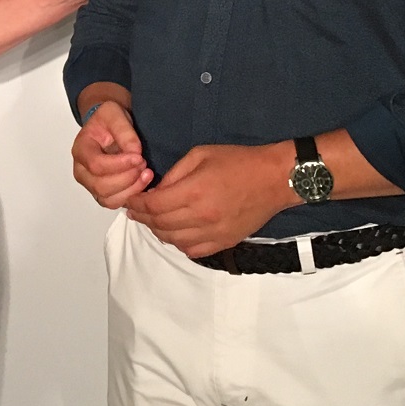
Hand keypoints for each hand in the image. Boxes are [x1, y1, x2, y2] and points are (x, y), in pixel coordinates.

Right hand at [71, 97, 151, 208]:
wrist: (107, 127)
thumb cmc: (107, 121)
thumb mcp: (114, 113)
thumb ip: (123, 131)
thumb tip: (134, 152)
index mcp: (81, 150)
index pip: (96, 165)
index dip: (119, 164)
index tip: (138, 157)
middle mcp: (81, 171)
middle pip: (101, 186)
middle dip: (127, 178)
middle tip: (143, 164)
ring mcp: (91, 185)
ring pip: (108, 199)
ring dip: (131, 189)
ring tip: (146, 174)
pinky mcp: (103, 193)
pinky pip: (115, 203)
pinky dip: (131, 196)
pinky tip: (143, 182)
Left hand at [126, 142, 292, 258]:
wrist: (274, 178)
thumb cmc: (238, 161)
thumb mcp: (200, 154)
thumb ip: (175, 174)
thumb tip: (157, 190)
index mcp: (194, 192)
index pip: (154, 206)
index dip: (137, 205)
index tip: (130, 201)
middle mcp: (202, 217)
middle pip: (160, 225)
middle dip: (143, 218)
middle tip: (136, 211)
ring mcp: (214, 233)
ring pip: (174, 241)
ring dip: (159, 232)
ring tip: (153, 221)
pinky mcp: (224, 242)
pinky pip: (193, 251)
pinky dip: (179, 243)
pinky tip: (176, 233)